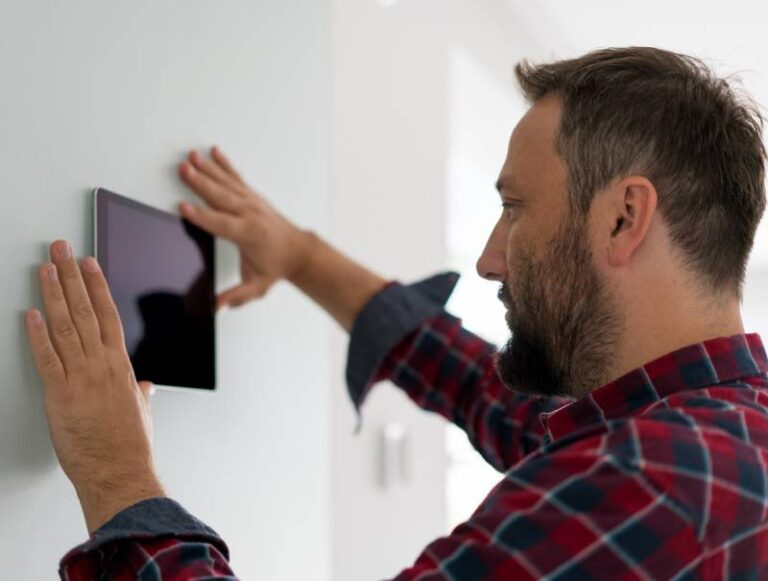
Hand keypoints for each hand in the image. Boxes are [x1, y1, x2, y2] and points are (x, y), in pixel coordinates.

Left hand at [25, 240, 165, 534]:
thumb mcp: (141, 412)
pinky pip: (47, 359)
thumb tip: (146, 387)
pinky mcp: (60, 395)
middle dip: (72, 277)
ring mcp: (81, 378)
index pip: (109, 314)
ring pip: (65, 327)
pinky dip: (37, 336)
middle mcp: (102, 365)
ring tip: (45, 270)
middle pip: (85, 310)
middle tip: (61, 251)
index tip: (89, 263)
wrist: (119, 472)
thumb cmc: (130, 445)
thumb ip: (141, 394)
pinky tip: (30, 315)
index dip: (97, 285)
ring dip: (53, 295)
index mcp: (121, 366)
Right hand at [178, 146, 311, 310]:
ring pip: (226, 183)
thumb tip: (219, 306)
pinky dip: (224, 164)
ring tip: (191, 157)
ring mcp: (251, 203)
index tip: (183, 207)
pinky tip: (213, 152)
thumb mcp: (258, 286)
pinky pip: (236, 177)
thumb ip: (238, 296)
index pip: (221, 224)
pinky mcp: (252, 197)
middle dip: (200, 183)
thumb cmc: (277, 267)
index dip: (201, 216)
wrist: (298, 251)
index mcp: (248, 234)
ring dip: (207, 169)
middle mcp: (250, 214)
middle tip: (183, 169)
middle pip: (220, 197)